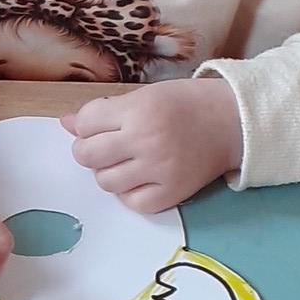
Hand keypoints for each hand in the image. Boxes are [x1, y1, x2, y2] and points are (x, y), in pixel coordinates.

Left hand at [64, 78, 242, 211]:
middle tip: (106, 146)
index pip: (86, 123)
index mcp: (139, 110)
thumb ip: (104, 110)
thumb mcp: (144, 96)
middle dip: (88, 150)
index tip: (99, 125)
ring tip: (126, 161)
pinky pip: (132, 202)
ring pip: (105, 181)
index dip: (86, 125)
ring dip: (108, 172)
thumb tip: (66, 123)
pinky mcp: (173, 193)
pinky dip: (130, 193)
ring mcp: (160, 170)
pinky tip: (140, 178)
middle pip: (87, 155)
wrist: (232, 122)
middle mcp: (147, 141)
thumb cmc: (185, 105)